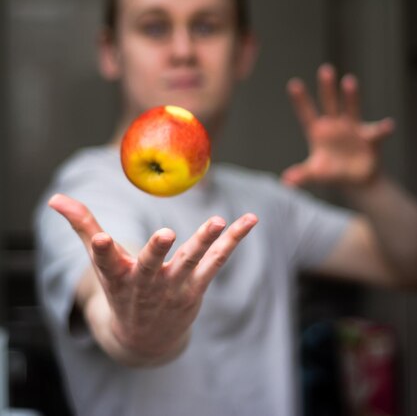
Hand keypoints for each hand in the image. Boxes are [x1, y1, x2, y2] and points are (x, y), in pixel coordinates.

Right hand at [49, 193, 257, 364]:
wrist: (145, 340)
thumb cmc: (120, 289)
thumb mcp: (101, 262)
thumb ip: (82, 226)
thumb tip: (54, 198)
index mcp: (118, 277)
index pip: (107, 262)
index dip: (103, 251)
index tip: (100, 238)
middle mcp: (146, 284)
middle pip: (152, 266)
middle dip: (157, 252)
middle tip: (164, 234)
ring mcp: (174, 287)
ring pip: (190, 262)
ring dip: (203, 241)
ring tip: (216, 220)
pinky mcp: (197, 287)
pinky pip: (217, 260)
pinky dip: (233, 240)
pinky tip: (250, 220)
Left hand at [281, 64, 394, 187]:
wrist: (356, 179)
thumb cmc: (332, 171)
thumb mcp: (316, 173)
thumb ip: (302, 175)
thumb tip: (286, 181)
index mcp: (318, 131)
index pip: (307, 113)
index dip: (301, 100)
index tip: (293, 84)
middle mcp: (335, 125)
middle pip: (329, 103)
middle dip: (327, 88)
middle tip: (325, 69)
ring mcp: (352, 128)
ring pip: (351, 109)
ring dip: (350, 97)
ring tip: (349, 81)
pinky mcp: (369, 137)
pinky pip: (377, 132)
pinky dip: (383, 129)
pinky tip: (388, 126)